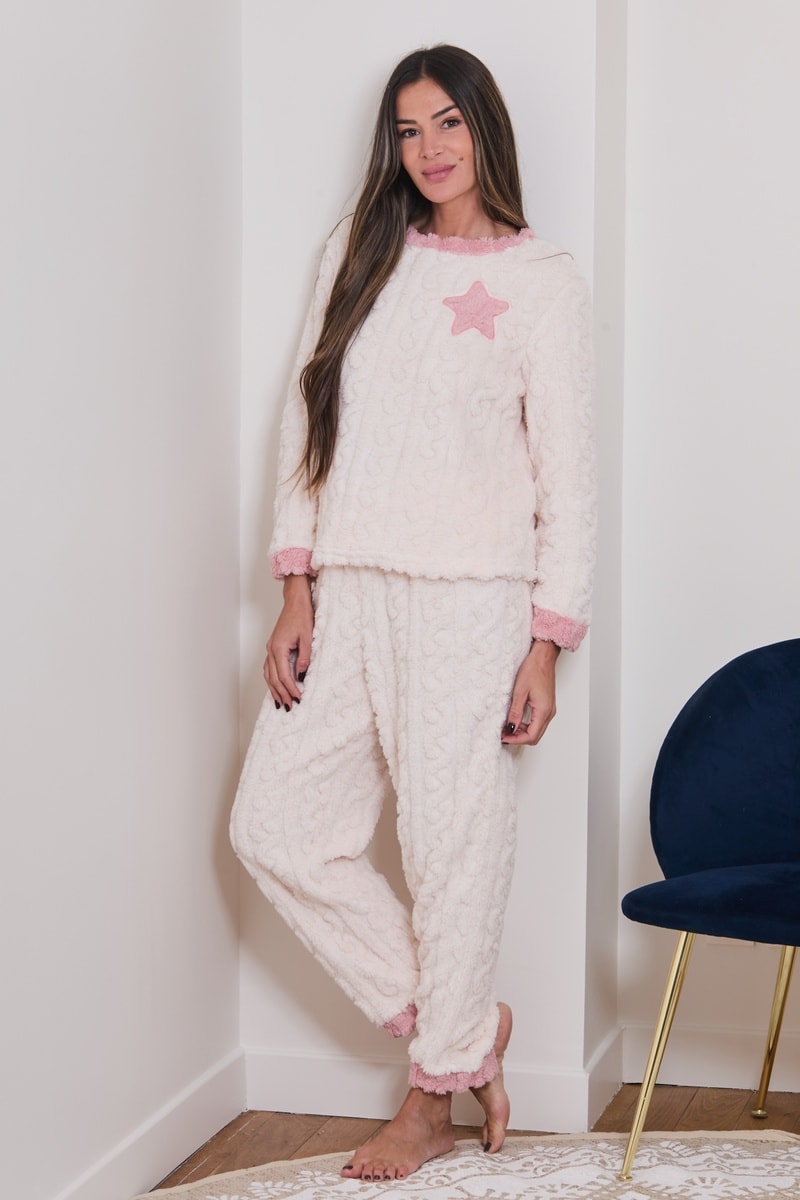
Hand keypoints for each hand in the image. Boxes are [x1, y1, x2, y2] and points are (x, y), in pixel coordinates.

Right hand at [264, 575, 313, 710]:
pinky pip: (269, 668)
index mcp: (279, 648)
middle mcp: (271, 650)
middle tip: (289, 708)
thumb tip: (301, 675)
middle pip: (274, 678)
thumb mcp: (308, 637)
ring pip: (268, 675)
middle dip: (281, 694)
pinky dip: (272, 680)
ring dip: (274, 690)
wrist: (295, 602)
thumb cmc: (302, 615)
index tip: (299, 699)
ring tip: (280, 703)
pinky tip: (275, 687)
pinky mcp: (273, 647)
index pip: (284, 675)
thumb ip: (304, 657)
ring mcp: (270, 649)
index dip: (291, 689)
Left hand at [501, 640, 559, 745]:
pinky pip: (538, 722)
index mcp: (543, 710)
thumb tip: (510, 728)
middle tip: (504, 734)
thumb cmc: (533, 669)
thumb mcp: (519, 692)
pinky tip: (516, 720)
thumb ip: (515, 712)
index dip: (517, 740)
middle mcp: (549, 712)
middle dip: (519, 738)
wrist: (543, 657)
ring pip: (537, 730)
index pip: (532, 736)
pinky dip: (527, 725)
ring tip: (508, 727)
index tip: (504, 737)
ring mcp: (549, 709)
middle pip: (535, 736)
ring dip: (522, 732)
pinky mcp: (547, 706)